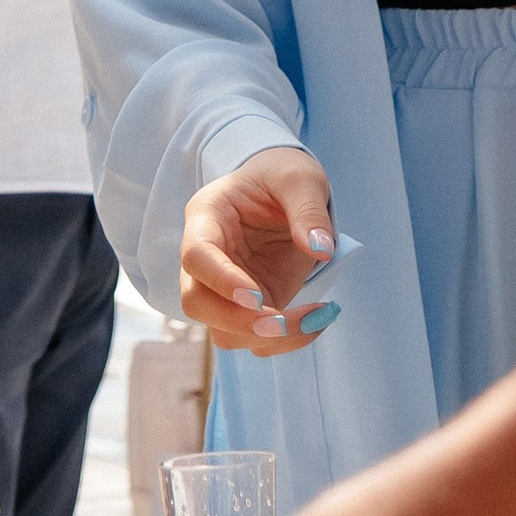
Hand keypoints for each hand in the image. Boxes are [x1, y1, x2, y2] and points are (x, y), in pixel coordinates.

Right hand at [180, 149, 337, 354]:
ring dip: (266, 338)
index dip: (220, 280)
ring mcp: (224, 287)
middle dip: (236, 321)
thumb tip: (320, 250)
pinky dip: (286, 340)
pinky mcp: (249, 307)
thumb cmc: (282, 176)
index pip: (196, 256)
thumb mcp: (301, 178)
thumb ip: (309, 209)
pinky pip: (256, 338)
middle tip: (281, 323)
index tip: (256, 296)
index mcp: (207, 217)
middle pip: (196, 302)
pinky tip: (318, 319)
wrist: (284, 190)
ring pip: (223, 330)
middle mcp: (207, 258)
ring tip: (316, 317)